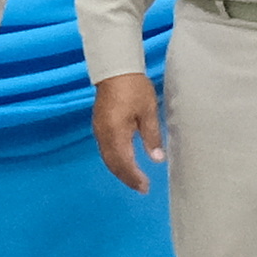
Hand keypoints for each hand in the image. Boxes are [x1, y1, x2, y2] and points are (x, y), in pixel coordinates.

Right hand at [91, 71, 168, 193]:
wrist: (115, 69)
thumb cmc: (134, 88)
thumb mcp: (148, 112)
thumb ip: (152, 137)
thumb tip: (157, 159)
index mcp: (116, 133)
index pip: (124, 163)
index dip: (134, 177)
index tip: (145, 187)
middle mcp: (104, 135)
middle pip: (113, 164)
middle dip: (126, 178)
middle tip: (141, 188)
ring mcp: (99, 130)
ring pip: (107, 158)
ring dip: (120, 170)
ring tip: (134, 179)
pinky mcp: (99, 125)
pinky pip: (105, 150)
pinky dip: (115, 160)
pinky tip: (124, 162)